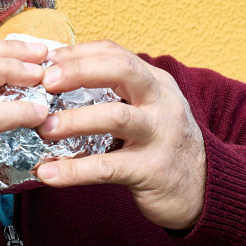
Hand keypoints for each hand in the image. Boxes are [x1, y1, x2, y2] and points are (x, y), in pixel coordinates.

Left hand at [35, 40, 206, 229]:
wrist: (203, 192)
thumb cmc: (161, 147)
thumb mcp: (146, 110)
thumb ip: (113, 93)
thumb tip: (56, 79)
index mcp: (155, 83)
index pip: (115, 54)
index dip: (78, 53)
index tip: (44, 60)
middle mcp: (162, 103)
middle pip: (122, 71)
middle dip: (79, 71)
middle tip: (45, 83)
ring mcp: (160, 135)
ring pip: (116, 117)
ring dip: (74, 120)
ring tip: (42, 128)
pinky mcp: (153, 170)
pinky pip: (108, 167)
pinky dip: (74, 170)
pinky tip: (48, 173)